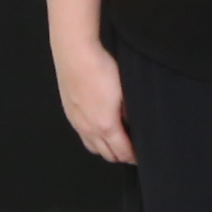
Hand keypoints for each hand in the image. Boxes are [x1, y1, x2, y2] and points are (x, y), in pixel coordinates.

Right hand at [55, 36, 133, 164]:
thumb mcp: (125, 91)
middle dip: (121, 156)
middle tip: (132, 152)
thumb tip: (133, 124)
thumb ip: (129, 112)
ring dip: (106, 150)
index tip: (141, 155)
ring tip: (117, 145)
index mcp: (106, 125)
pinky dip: (93, 141)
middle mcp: (89, 129)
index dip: (133, 157)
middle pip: (107, 155)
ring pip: (93, 148)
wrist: (75, 54)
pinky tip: (99, 132)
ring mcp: (77, 123)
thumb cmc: (101, 69)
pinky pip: (82, 136)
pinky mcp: (70, 114)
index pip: (122, 152)